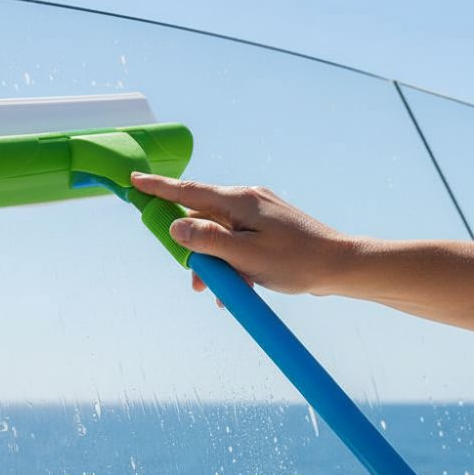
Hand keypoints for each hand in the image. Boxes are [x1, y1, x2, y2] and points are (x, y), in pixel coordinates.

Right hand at [130, 173, 361, 296]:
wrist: (339, 267)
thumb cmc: (296, 262)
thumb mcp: (245, 256)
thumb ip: (207, 241)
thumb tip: (176, 226)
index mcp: (240, 202)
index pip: (189, 191)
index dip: (159, 189)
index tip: (134, 181)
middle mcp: (248, 201)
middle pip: (203, 219)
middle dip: (194, 251)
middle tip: (195, 282)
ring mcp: (260, 214)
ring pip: (222, 236)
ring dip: (216, 264)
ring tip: (225, 293)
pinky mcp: (269, 229)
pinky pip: (239, 243)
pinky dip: (235, 265)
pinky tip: (241, 289)